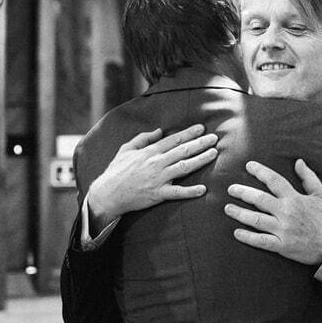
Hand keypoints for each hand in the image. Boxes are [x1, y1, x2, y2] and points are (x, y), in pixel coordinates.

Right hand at [86, 124, 217, 229]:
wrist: (107, 194)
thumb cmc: (116, 171)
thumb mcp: (126, 149)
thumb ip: (143, 138)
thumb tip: (159, 131)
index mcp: (149, 152)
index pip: (173, 140)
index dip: (189, 133)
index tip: (201, 128)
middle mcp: (156, 163)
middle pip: (183, 150)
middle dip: (200, 143)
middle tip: (215, 138)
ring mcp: (158, 179)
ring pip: (184, 167)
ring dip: (200, 160)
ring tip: (214, 154)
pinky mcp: (158, 194)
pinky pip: (177, 192)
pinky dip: (190, 191)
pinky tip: (203, 189)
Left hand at [224, 159, 321, 265]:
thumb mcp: (321, 194)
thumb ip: (308, 177)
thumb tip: (298, 161)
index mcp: (295, 198)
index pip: (274, 181)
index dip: (260, 172)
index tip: (248, 166)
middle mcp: (286, 212)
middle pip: (259, 199)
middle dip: (243, 192)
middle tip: (231, 189)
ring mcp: (283, 230)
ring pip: (256, 220)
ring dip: (240, 214)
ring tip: (228, 208)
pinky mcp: (282, 245)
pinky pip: (261, 241)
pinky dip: (247, 237)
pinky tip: (236, 232)